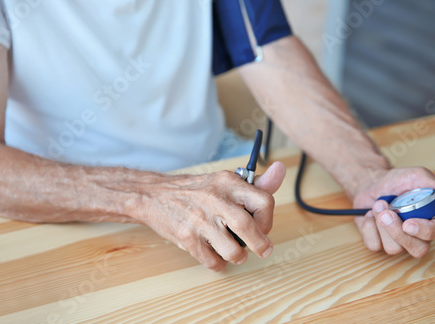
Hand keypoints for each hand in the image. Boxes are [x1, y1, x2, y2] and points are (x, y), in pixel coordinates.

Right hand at [127, 162, 285, 270]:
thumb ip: (255, 183)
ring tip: (235, 252)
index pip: (264, 200)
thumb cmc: (196, 190)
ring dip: (238, 256)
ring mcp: (199, 219)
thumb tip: (281, 170)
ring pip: (232, 250)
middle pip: (248, 227)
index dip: (268, 219)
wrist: (154, 195)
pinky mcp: (186, 237)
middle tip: (263, 250)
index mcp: (229, 182)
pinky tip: (216, 256)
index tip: (263, 227)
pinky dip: (219, 264)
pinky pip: (212, 261)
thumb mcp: (225, 181)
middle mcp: (215, 199)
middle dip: (260, 245)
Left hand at [353, 167, 434, 257]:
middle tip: (385, 212)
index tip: (408, 224)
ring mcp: (398, 241)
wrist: (372, 181)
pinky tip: (369, 215)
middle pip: (418, 249)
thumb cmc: (397, 181)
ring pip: (394, 248)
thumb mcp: (418, 176)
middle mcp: (419, 234)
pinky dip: (368, 227)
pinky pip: (374, 245)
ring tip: (378, 205)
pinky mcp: (379, 242)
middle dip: (397, 232)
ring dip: (381, 225)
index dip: (427, 231)